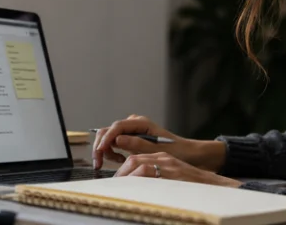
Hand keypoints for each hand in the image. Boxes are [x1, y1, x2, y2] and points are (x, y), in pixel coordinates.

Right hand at [92, 115, 225, 171]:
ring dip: (107, 150)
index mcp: (141, 123)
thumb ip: (137, 144)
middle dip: (101, 145)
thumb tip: (117, 139)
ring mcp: (131, 130)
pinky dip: (112, 152)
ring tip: (116, 161)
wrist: (186, 154)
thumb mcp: (157, 150)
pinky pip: (114, 143)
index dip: (106, 139)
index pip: (116, 127)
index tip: (100, 151)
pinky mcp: (130, 138)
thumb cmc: (175, 151)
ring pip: (109, 137)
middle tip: (99, 163)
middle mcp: (134, 124)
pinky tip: (120, 159)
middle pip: (108, 130)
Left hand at [113, 152, 240, 187]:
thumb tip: (135, 189)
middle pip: (134, 159)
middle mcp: (163, 157)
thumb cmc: (192, 186)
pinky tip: (131, 186)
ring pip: (138, 163)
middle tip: (113, 185)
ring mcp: (167, 163)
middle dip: (121, 172)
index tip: (116, 181)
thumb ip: (154, 179)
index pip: (136, 158)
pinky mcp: (172, 171)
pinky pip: (148, 171)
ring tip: (118, 186)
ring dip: (125, 174)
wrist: (214, 186)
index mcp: (161, 158)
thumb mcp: (170, 179)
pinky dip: (137, 177)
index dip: (123, 169)